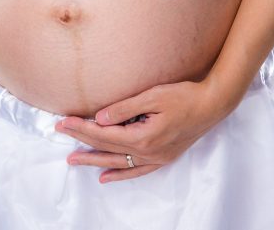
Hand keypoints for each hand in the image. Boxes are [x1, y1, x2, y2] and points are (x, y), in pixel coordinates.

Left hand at [54, 76, 236, 183]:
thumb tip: (99, 118)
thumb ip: (124, 108)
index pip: (103, 133)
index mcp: (143, 136)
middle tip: (60, 132)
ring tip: (73, 159)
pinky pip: (136, 170)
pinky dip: (119, 174)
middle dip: (82, 140)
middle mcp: (148, 152)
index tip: (63, 121)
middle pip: (107, 147)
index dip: (81, 127)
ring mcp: (156, 158)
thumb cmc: (184, 96)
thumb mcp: (152, 96)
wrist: (213, 105)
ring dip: (94, 160)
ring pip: (118, 161)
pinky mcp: (163, 157)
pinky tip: (105, 177)